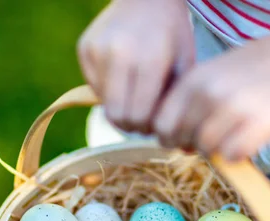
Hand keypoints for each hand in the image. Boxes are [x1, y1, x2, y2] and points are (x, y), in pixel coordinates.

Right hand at [77, 0, 193, 132]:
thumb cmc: (171, 33)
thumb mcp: (184, 64)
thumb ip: (173, 102)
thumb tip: (166, 139)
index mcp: (150, 59)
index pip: (138, 116)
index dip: (146, 128)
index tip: (152, 124)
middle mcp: (119, 53)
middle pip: (116, 115)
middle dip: (129, 124)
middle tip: (140, 119)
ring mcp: (98, 49)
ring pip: (103, 103)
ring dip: (118, 105)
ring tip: (133, 92)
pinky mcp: (84, 48)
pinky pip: (93, 86)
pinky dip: (107, 88)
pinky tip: (121, 74)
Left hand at [153, 37, 269, 159]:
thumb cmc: (247, 71)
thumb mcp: (207, 75)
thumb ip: (185, 101)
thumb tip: (169, 139)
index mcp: (191, 81)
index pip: (160, 124)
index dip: (169, 136)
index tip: (182, 137)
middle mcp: (207, 94)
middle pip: (180, 140)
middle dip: (190, 145)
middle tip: (209, 139)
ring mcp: (232, 109)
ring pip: (205, 149)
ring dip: (215, 150)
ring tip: (229, 137)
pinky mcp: (257, 125)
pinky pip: (231, 156)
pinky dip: (236, 155)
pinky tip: (244, 141)